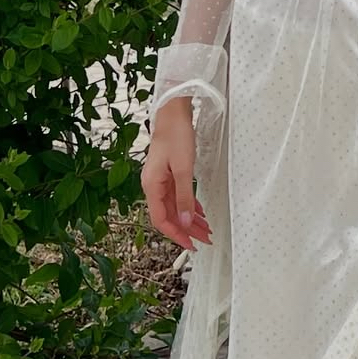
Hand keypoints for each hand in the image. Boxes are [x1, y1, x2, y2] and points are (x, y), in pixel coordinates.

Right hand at [141, 98, 211, 250]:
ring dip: (190, 219)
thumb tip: (185, 221)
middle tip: (205, 240)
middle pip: (170, 215)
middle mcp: (153, 185)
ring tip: (206, 229)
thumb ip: (184, 196)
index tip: (190, 245)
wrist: (173, 113)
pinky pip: (178, 196)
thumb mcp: (183, 168)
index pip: (161, 220)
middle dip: (187, 229)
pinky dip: (189, 205)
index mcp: (152, 186)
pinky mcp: (168, 173)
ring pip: (175, 206)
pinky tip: (199, 212)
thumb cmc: (176, 136)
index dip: (176, 235)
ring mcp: (161, 180)